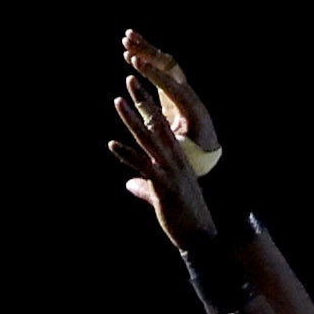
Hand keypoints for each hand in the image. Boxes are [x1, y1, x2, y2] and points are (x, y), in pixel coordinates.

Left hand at [114, 31, 229, 253]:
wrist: (201, 234)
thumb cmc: (183, 216)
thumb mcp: (161, 197)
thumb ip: (144, 187)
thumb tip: (130, 183)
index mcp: (176, 157)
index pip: (161, 125)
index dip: (149, 106)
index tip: (138, 88)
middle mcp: (174, 158)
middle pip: (156, 123)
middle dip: (142, 100)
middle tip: (130, 79)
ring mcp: (170, 170)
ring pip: (148, 139)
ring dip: (132, 119)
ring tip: (118, 101)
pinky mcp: (164, 186)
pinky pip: (143, 166)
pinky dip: (127, 155)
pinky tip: (112, 144)